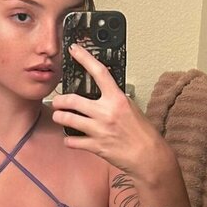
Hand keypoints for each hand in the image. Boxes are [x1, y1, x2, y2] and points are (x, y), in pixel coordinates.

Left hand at [50, 42, 159, 174]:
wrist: (149, 156)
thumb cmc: (142, 133)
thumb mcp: (131, 108)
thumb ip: (114, 99)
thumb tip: (102, 92)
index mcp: (117, 99)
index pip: (99, 73)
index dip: (84, 58)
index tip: (74, 50)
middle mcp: (106, 112)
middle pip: (73, 100)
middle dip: (60, 100)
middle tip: (57, 101)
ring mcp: (99, 130)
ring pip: (68, 119)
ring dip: (59, 117)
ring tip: (58, 116)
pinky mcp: (95, 146)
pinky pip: (72, 141)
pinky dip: (68, 140)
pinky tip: (70, 138)